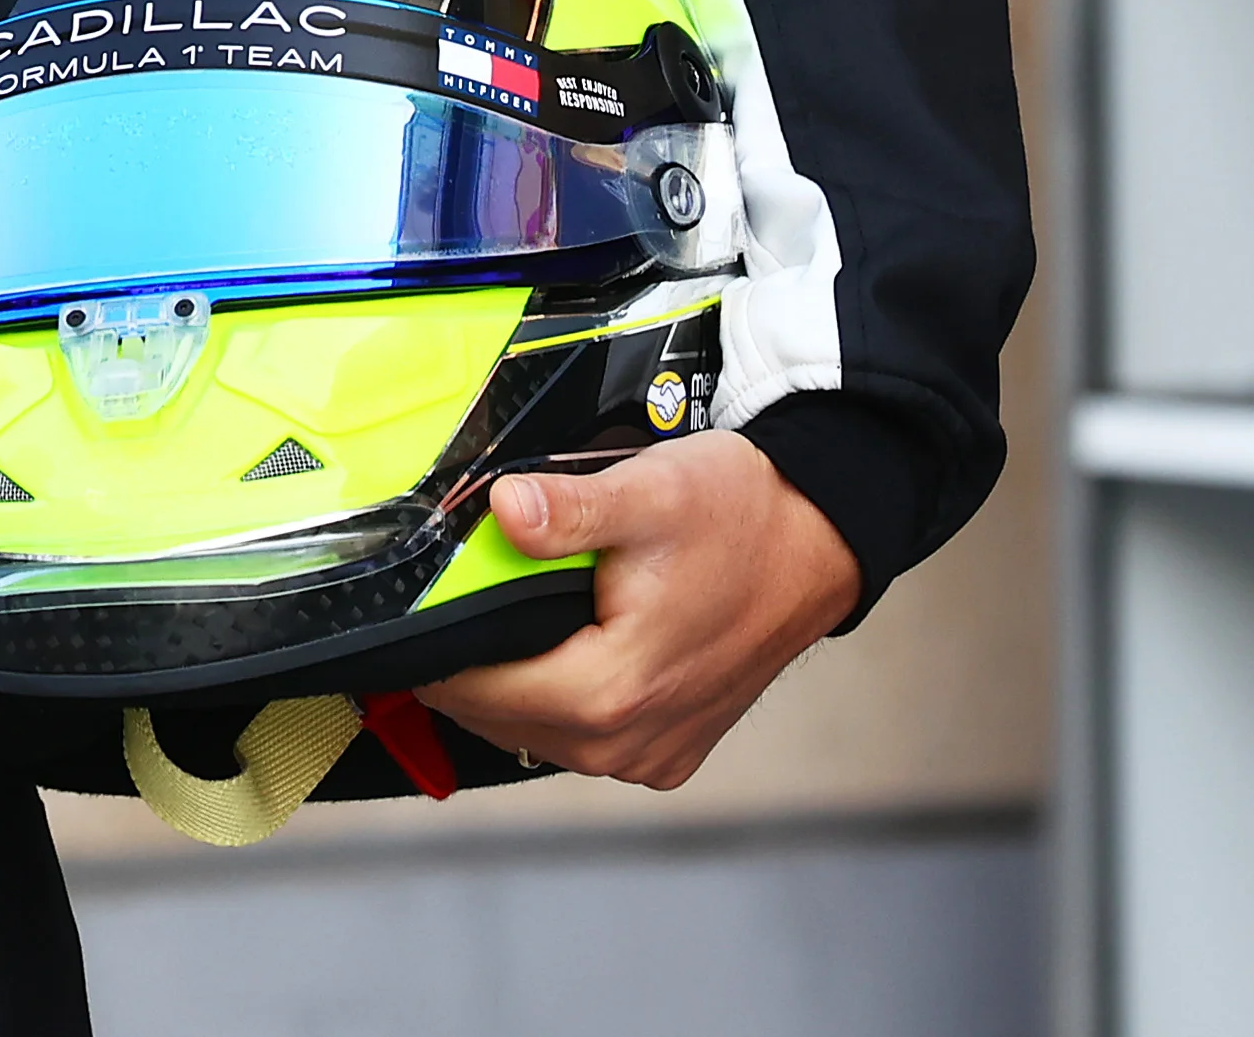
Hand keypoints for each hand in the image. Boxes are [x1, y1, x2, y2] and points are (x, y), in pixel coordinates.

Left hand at [415, 430, 863, 788]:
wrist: (819, 544)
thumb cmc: (742, 518)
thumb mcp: (650, 494)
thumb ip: (568, 509)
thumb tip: (503, 510)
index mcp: (606, 693)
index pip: (469, 690)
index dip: (438, 643)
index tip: (433, 598)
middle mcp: (623, 746)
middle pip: (495, 717)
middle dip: (480, 658)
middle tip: (487, 589)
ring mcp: (648, 759)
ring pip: (534, 732)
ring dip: (521, 680)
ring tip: (537, 611)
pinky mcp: (668, 757)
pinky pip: (582, 739)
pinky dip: (565, 699)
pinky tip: (581, 644)